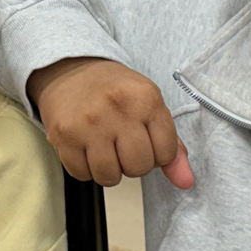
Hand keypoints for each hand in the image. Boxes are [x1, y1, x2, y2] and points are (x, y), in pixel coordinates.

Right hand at [27, 57, 194, 189]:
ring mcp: (89, 122)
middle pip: (138, 167)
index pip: (166, 153)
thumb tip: (186, 182)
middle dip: (133, 164)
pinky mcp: (64, 135)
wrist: (70, 69)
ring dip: (109, 170)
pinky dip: (86, 169)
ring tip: (105, 149)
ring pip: (109, 176)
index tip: (146, 141)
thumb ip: (171, 146)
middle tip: (123, 145)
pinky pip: (81, 174)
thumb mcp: (149, 106)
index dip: (158, 154)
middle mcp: (118, 108)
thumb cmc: (114, 90)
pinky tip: (87, 148)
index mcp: (146, 98)